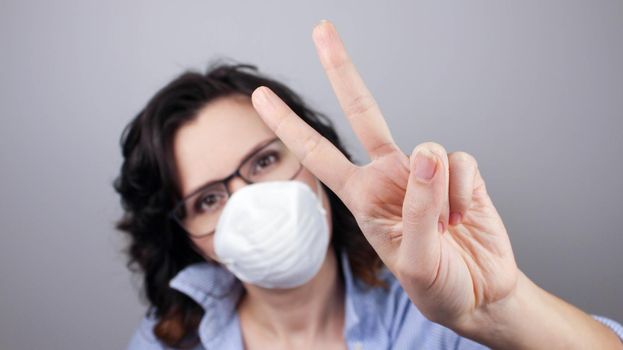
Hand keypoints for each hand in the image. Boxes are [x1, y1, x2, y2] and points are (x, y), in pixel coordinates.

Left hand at [251, 20, 518, 330]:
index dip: (288, 125)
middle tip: (320, 29)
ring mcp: (425, 170)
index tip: (262, 95)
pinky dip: (466, 194)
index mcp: (363, 196)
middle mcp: (389, 175)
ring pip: (432, 152)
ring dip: (443, 198)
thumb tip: (427, 152)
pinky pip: (462, 162)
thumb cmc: (437, 284)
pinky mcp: (459, 171)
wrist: (478, 293)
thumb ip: (419, 208)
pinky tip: (465, 217)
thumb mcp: (417, 260)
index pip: (317, 153)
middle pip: (363, 112)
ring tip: (448, 230)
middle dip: (341, 70)